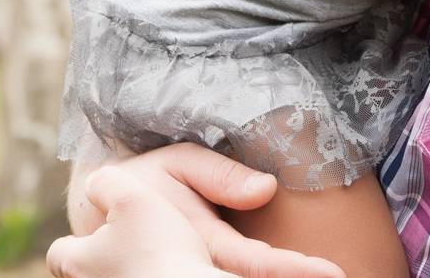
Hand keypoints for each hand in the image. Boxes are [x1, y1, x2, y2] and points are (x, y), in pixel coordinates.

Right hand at [51, 143, 345, 277]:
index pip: (254, 261)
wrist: (100, 213)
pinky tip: (296, 274)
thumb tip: (267, 189)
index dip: (291, 268)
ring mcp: (194, 274)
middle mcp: (199, 267)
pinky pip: (233, 277)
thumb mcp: (175, 164)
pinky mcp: (194, 273)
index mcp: (200, 238)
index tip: (329, 273)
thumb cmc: (145, 181)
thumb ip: (218, 175)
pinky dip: (263, 276)